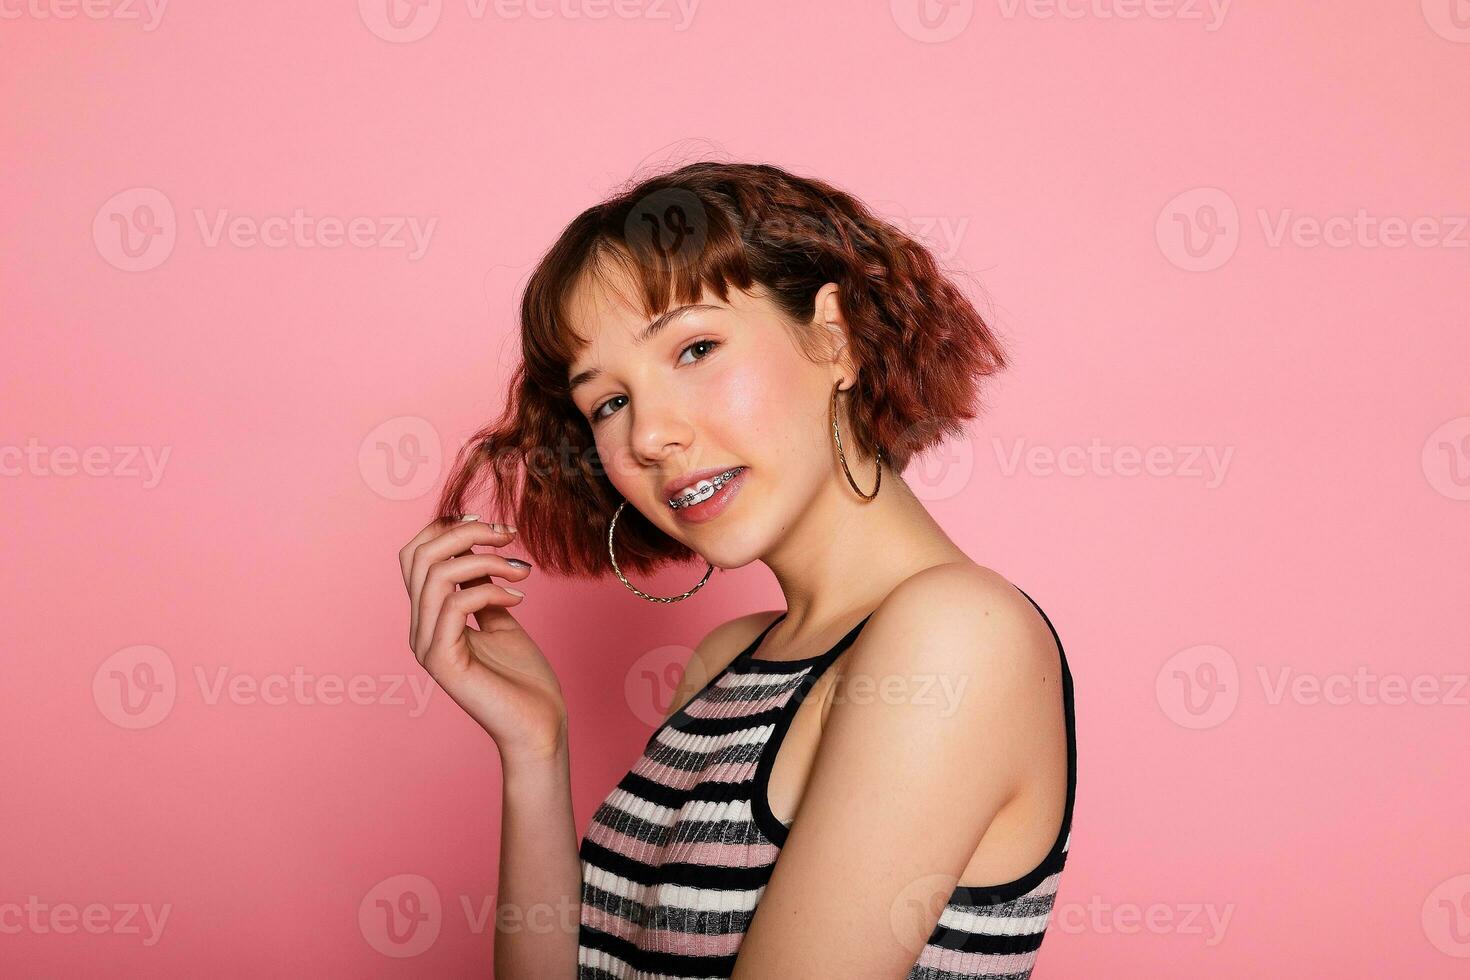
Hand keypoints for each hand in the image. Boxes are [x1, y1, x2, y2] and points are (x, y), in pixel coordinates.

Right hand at [399, 516, 565, 762]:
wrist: (538, 726)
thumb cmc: (523, 678)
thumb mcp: (500, 620)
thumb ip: (481, 588)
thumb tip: (477, 552)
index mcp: (429, 617)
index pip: (414, 555)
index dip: (447, 528)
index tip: (491, 525)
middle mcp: (419, 629)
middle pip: (420, 556)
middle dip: (467, 533)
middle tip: (509, 536)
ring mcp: (427, 646)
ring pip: (437, 575)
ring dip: (485, 560)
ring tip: (521, 571)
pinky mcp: (443, 662)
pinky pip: (455, 604)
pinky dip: (491, 590)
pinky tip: (519, 598)